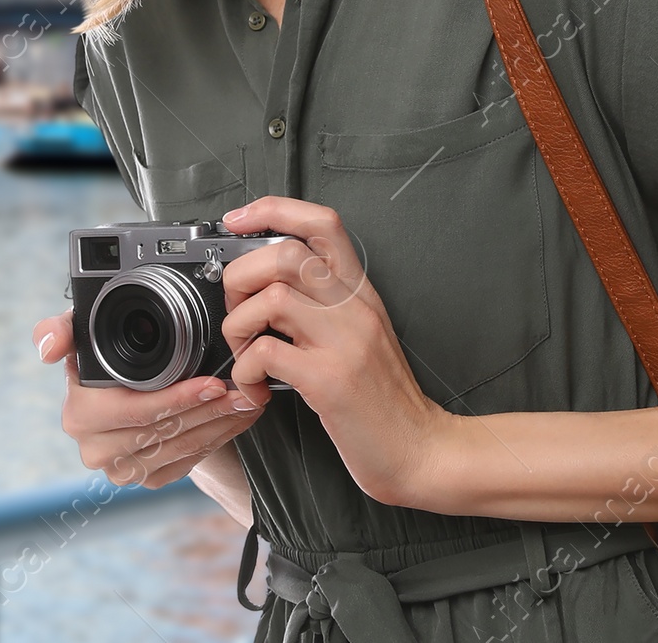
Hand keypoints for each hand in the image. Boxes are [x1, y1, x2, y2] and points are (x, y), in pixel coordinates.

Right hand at [33, 311, 268, 488]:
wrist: (126, 386)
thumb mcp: (87, 332)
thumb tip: (46, 348)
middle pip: (166, 433)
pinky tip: (238, 418)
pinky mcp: (147, 479)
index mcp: (81, 414)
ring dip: (222, 423)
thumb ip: (62, 330)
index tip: (213, 383)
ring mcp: (122, 469)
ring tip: (249, 398)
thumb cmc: (107, 352)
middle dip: (211, 410)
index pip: (137, 412)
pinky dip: (219, 438)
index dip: (177, 400)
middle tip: (245, 388)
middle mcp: (97, 448)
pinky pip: (189, 462)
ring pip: (182, 449)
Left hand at [220, 197, 455, 508]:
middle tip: (237, 311)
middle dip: (241, 276)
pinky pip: (267, 353)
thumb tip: (270, 289)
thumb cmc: (385, 398)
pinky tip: (256, 389)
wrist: (420, 448)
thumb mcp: (363, 335)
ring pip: (272, 296)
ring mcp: (344, 341)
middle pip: (285, 253)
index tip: (239, 219)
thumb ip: (326, 306)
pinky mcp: (329, 380)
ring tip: (244, 355)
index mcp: (360, 292)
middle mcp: (354, 307)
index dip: (274, 209)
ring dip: (239, 325)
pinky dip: (246, 369)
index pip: (321, 223)